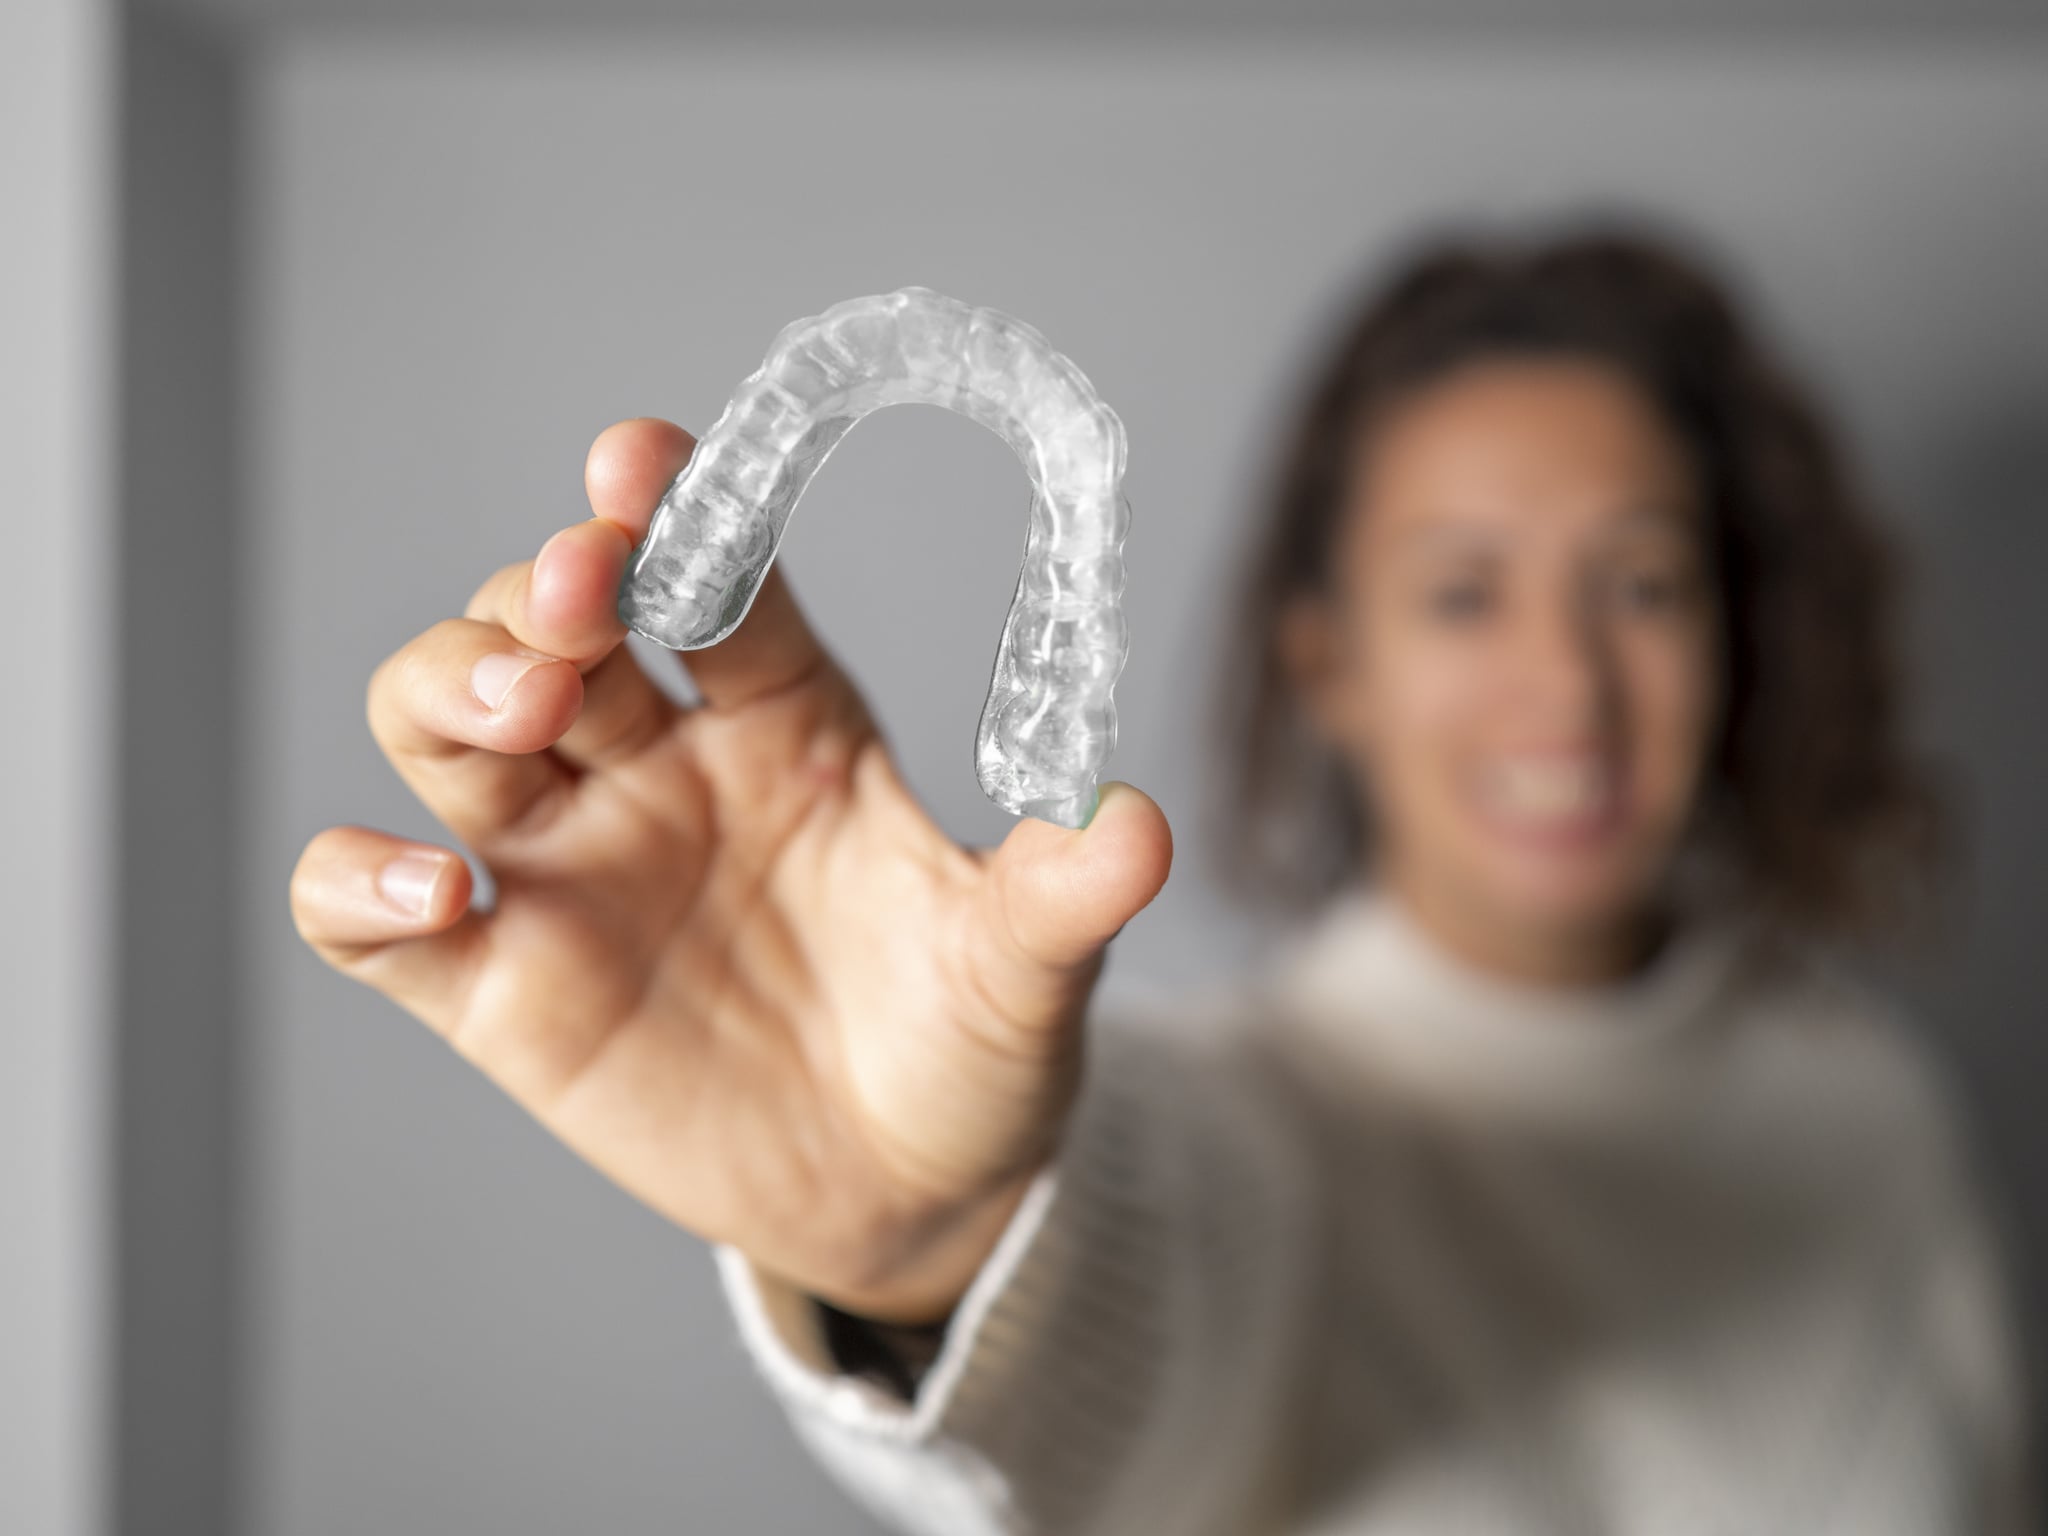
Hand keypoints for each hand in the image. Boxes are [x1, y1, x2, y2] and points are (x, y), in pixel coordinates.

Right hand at [289, 418, 1171, 1322]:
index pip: (709, 576)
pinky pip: (370, 917)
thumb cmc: (964, 1042)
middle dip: (543, 589)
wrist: (910, 1190)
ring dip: (449, 685)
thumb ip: (1062, 893)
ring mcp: (568, 869)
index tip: (646, 461)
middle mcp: (658, 767)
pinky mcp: (501, 987)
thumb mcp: (1021, 966)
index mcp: (783, 718)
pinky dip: (359, 886)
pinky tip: (433, 893)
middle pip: (547, 622)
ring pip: (441, 724)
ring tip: (523, 707)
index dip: (674, 509)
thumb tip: (1141, 824)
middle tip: (590, 597)